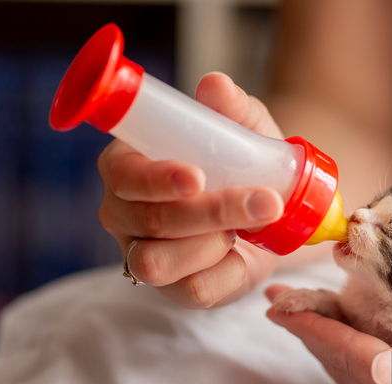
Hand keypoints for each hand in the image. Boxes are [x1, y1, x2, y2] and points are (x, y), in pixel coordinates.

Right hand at [98, 72, 285, 308]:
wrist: (269, 207)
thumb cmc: (242, 161)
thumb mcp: (244, 130)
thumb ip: (230, 108)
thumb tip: (214, 85)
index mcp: (127, 165)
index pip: (126, 175)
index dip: (157, 178)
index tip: (197, 177)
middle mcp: (123, 212)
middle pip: (151, 220)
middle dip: (213, 212)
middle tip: (266, 200)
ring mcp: (141, 254)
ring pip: (160, 262)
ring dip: (215, 243)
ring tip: (247, 226)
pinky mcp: (172, 289)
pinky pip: (192, 291)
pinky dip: (227, 272)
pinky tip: (241, 253)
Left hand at [265, 285, 391, 383]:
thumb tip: (390, 360)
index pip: (353, 355)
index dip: (314, 328)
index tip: (282, 308)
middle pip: (345, 370)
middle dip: (310, 334)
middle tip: (283, 308)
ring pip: (356, 382)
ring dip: (325, 349)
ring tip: (306, 320)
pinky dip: (351, 364)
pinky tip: (350, 349)